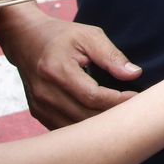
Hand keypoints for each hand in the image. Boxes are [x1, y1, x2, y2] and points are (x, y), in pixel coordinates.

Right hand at [0, 8, 140, 127]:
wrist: (27, 40)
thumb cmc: (62, 36)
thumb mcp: (89, 36)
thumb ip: (111, 55)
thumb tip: (134, 74)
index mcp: (57, 70)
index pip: (92, 96)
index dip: (117, 100)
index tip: (136, 97)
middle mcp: (45, 91)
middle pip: (84, 115)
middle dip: (111, 114)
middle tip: (132, 108)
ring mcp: (39, 105)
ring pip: (75, 126)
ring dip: (99, 124)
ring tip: (119, 113)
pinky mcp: (38, 112)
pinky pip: (64, 128)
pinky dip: (84, 127)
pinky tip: (100, 117)